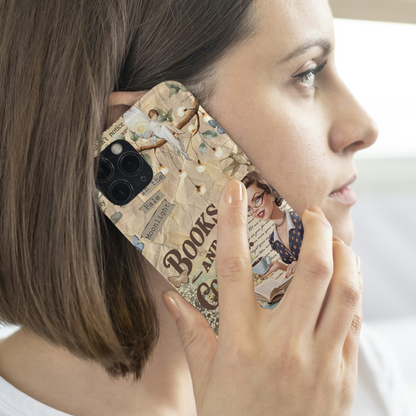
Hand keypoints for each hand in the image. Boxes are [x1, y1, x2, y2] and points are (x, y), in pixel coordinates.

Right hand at [163, 180, 361, 415]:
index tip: (235, 191)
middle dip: (316, 231)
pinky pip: (353, 324)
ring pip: (346, 291)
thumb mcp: (204, 376)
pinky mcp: (342, 376)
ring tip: (335, 243)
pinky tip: (344, 285)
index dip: (232, 223)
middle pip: (312, 270)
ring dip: (345, 256)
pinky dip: (352, 295)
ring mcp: (320, 361)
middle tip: (312, 215)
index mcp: (241, 341)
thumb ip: (190, 331)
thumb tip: (172, 298)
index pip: (235, 267)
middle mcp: (284, 345)